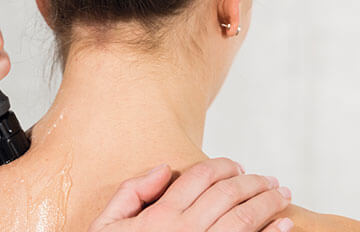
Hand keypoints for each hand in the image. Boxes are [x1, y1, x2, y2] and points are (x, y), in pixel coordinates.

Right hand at [89, 158, 294, 231]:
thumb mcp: (106, 224)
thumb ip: (131, 192)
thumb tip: (163, 169)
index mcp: (160, 215)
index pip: (200, 177)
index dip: (221, 165)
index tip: (235, 165)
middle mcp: (186, 230)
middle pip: (227, 193)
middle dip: (252, 181)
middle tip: (266, 178)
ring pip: (244, 218)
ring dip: (268, 202)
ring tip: (280, 194)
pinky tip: (284, 224)